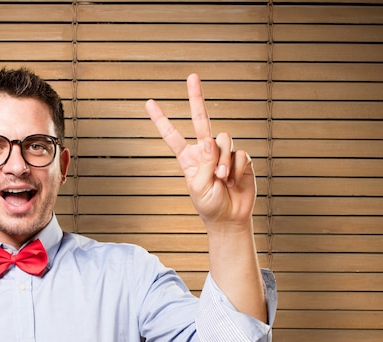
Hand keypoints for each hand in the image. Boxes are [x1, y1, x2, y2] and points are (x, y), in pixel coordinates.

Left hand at [145, 73, 255, 228]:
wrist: (230, 218)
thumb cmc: (210, 206)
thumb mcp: (199, 187)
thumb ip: (204, 163)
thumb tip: (211, 142)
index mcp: (188, 159)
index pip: (172, 136)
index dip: (161, 120)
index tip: (149, 103)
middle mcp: (205, 152)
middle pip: (201, 120)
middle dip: (196, 98)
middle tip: (192, 76)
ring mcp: (223, 153)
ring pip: (224, 140)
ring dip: (223, 161)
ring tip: (222, 178)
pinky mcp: (240, 158)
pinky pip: (239, 153)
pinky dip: (236, 168)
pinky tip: (234, 180)